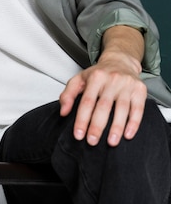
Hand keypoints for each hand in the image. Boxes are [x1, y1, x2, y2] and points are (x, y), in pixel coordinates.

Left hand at [59, 26, 146, 146]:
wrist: (120, 61)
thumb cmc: (98, 74)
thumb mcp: (79, 79)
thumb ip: (68, 94)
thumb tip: (63, 112)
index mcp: (95, 77)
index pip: (87, 101)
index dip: (82, 119)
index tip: (78, 135)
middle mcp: (112, 80)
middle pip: (104, 106)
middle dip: (97, 126)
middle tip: (92, 141)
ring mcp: (127, 84)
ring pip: (122, 108)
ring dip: (117, 127)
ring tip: (111, 142)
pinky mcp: (140, 90)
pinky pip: (138, 108)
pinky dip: (134, 123)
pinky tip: (128, 134)